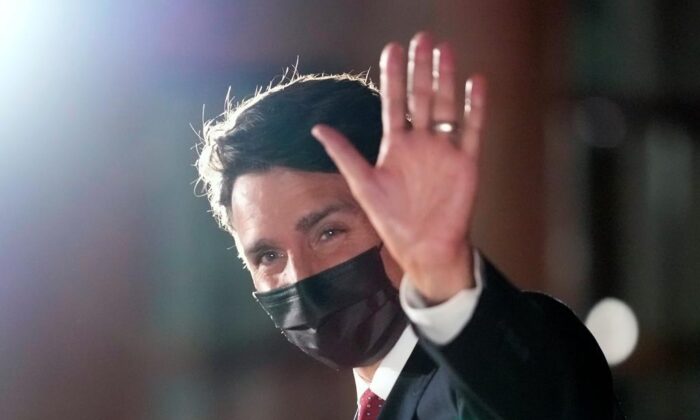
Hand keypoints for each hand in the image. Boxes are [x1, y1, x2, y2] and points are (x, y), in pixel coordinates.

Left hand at [312, 32, 486, 303]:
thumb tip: (317, 128)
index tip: (392, 49)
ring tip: (445, 51)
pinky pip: (472, 129)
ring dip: (446, 79)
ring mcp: (444, 149)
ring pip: (447, 106)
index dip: (393, 76)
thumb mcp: (363, 185)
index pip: (394, 102)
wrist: (424, 248)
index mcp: (396, 146)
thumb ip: (344, 154)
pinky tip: (475, 83)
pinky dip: (475, 107)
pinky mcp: (466, 161)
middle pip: (422, 97)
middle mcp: (421, 142)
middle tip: (423, 39)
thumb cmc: (393, 221)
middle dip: (421, 68)